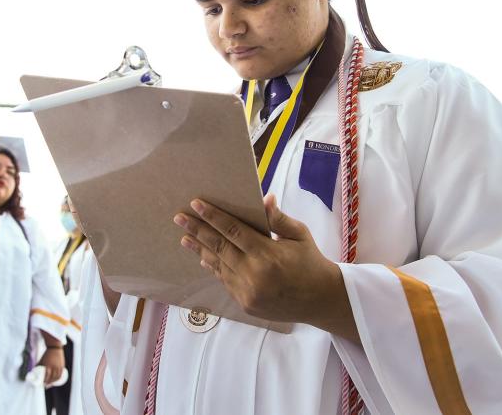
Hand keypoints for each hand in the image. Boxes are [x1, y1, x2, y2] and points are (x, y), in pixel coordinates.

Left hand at [38, 346, 64, 384]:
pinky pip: (61, 374)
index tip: (43, 384)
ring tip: (50, 384)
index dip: (45, 382)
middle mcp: (54, 367)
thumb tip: (32, 372)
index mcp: (48, 365)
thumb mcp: (41, 360)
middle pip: (52, 378)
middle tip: (46, 386)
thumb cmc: (46, 355)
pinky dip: (59, 378)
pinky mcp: (62, 366)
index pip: (47, 376)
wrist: (54, 348)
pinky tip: (57, 381)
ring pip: (57, 377)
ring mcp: (59, 366)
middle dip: (49, 383)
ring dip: (54, 382)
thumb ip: (37, 366)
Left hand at [174, 195, 358, 341]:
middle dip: (197, 230)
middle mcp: (254, 275)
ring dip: (200, 250)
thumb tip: (264, 198)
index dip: (213, 217)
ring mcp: (248, 292)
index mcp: (268, 254)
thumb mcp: (299, 235)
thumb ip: (278, 219)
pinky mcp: (246, 304)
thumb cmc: (311, 262)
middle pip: (219, 247)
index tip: (196, 204)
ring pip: (218, 266)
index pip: (233, 231)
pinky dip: (214, 267)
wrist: (321, 301)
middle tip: (179, 217)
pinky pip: (225, 281)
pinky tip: (204, 257)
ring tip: (184, 237)